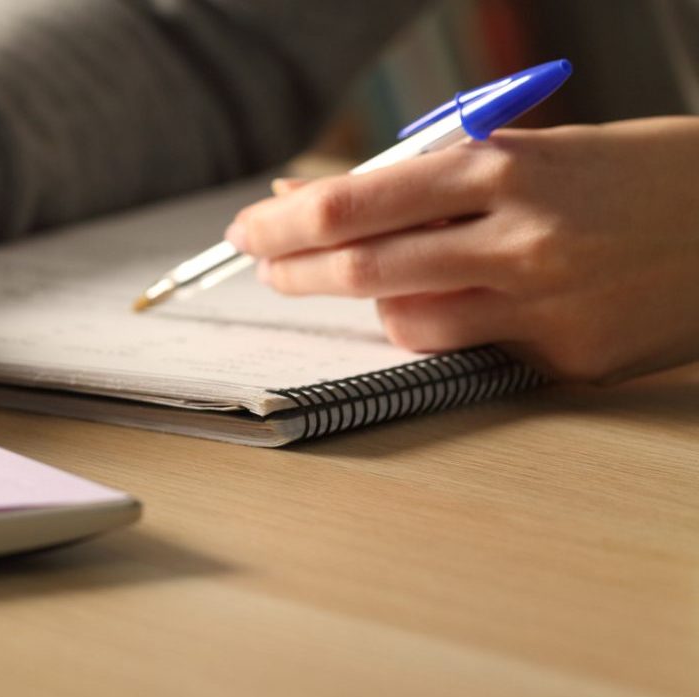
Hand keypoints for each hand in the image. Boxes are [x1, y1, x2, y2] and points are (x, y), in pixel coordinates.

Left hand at [228, 117, 698, 382]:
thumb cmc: (639, 173)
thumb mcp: (540, 146)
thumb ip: (437, 174)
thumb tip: (323, 193)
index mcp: (506, 167)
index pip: (357, 203)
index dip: (287, 223)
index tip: (251, 228)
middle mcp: (519, 238)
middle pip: (363, 267)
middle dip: (297, 269)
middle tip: (268, 266)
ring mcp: (545, 304)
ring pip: (405, 321)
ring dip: (366, 305)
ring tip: (359, 281)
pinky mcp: (569, 357)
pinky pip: (469, 353)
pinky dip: (441, 330)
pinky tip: (444, 306)